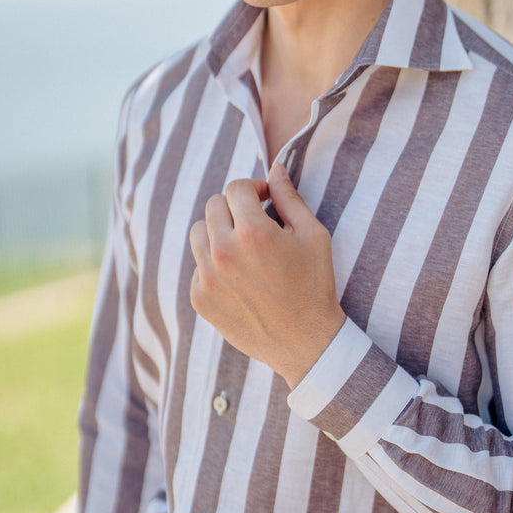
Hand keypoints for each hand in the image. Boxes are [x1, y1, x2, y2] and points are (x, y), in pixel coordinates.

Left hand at [189, 163, 345, 387]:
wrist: (305, 343)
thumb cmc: (315, 286)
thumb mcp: (313, 235)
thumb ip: (290, 198)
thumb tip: (275, 169)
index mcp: (253, 232)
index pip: (236, 188)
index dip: (254, 188)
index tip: (265, 200)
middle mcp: (223, 252)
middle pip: (213, 205)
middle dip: (235, 208)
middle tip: (256, 223)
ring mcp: (208, 277)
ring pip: (198, 232)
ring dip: (219, 232)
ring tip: (244, 248)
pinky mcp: (200, 298)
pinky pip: (197, 265)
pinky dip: (213, 264)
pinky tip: (240, 277)